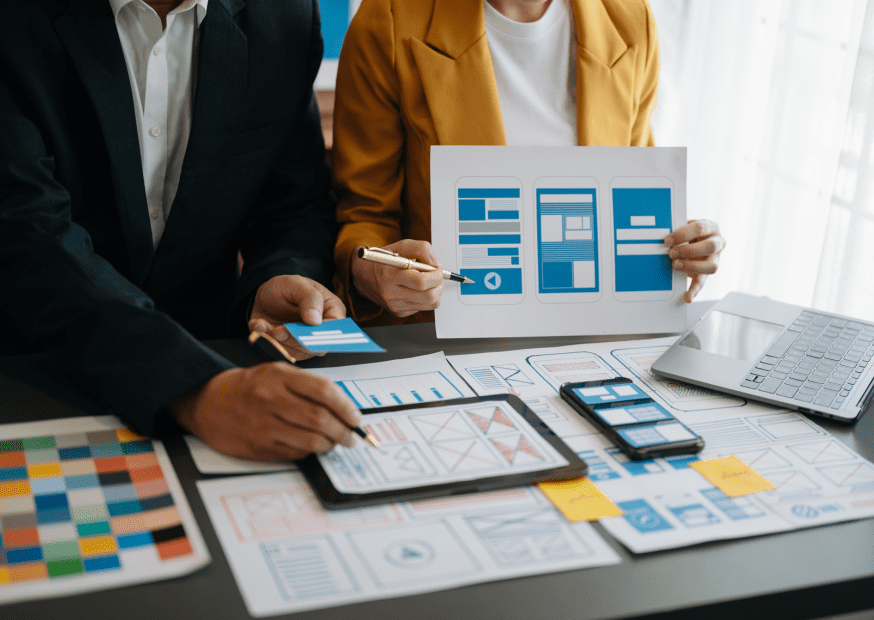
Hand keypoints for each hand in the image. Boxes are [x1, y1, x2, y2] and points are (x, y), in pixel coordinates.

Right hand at [171, 363, 361, 460]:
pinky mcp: (258, 447)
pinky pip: (295, 453)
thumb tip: (341, 407)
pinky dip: (309, 452)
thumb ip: (307, 386)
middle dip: (343, 431)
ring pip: (311, 440)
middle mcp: (271, 399)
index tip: (356, 417)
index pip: (323, 391)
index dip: (346, 407)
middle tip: (351, 436)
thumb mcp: (276, 372)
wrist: (206, 401)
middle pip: (320, 418)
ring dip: (330, 444)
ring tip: (334, 442)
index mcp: (279, 376)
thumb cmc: (247, 387)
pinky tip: (312, 447)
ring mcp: (264, 425)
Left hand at [248, 275, 345, 360]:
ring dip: (277, 341)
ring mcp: (305, 342)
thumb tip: (316, 321)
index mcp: (331, 311)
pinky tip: (260, 325)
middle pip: (316, 346)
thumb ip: (310, 298)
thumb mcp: (296, 284)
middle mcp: (321, 331)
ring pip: (296, 352)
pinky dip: (266, 340)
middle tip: (278, 331)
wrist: (265, 296)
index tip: (305, 330)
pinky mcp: (289, 349)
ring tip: (263, 324)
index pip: (336, 329)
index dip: (323, 334)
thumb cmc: (286, 288)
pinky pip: (279, 353)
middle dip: (294, 340)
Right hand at [350, 240, 444, 317]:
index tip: (436, 269)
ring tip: (428, 282)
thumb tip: (436, 263)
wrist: (362, 276)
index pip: (421, 281)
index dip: (436, 275)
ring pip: (430, 304)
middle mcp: (391, 293)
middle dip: (439, 285)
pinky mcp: (398, 312)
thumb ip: (421, 249)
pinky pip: (422, 308)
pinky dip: (425, 298)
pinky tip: (416, 289)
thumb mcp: (400, 246)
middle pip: (429, 297)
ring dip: (435, 292)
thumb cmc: (383, 260)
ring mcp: (395, 305)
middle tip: (436, 276)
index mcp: (390, 274)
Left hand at [664, 219, 725, 302]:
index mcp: (710, 227)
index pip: (700, 228)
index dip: (683, 234)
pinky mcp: (709, 271)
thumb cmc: (688, 232)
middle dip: (689, 251)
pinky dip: (695, 290)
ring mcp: (716, 258)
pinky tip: (687, 297)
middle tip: (671, 253)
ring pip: (711, 266)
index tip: (667, 241)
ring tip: (675, 266)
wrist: (696, 239)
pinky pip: (704, 281)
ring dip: (691, 267)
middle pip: (709, 247)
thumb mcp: (685, 227)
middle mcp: (718, 242)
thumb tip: (659, 238)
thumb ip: (678, 231)